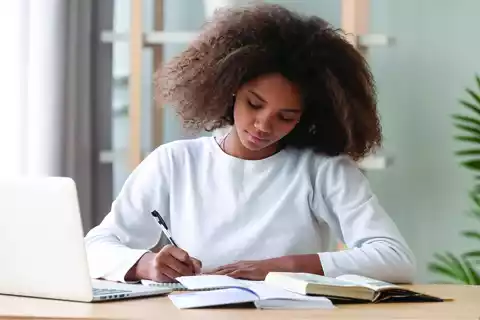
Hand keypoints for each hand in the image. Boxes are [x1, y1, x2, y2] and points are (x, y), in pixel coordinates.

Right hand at [129, 245, 201, 281]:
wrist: (148, 265)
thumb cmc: (166, 260)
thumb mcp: (177, 255)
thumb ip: (191, 260)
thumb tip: (199, 269)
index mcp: (169, 248)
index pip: (185, 256)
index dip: (191, 264)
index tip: (193, 268)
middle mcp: (163, 256)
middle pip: (182, 267)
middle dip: (189, 273)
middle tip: (191, 275)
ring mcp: (159, 266)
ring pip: (178, 275)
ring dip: (184, 278)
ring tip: (185, 278)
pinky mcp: (157, 276)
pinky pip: (172, 280)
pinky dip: (177, 281)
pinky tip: (177, 280)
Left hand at [207, 254, 322, 279]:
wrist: (280, 266)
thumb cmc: (267, 271)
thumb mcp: (252, 273)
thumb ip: (243, 275)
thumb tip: (232, 280)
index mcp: (239, 265)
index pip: (222, 269)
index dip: (210, 272)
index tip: (199, 275)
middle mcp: (240, 264)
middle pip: (220, 269)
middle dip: (208, 273)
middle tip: (195, 276)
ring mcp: (245, 267)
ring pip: (226, 270)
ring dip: (214, 273)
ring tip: (203, 277)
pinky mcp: (250, 270)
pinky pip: (237, 272)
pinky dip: (228, 274)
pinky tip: (221, 276)